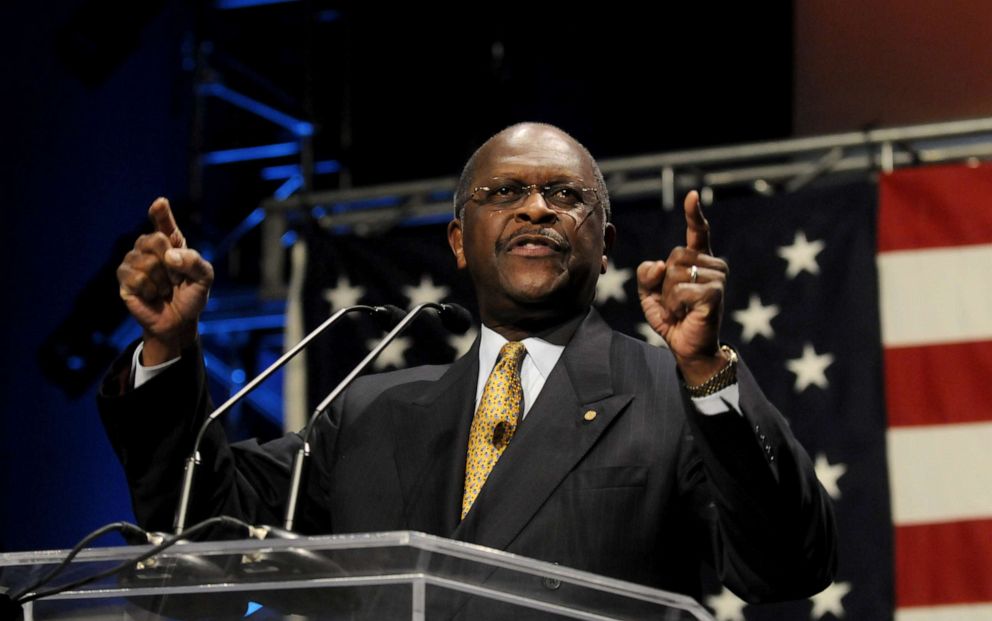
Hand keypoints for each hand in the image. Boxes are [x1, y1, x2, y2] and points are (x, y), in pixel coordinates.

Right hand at [117, 198, 213, 364]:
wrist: (179, 322)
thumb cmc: (191, 296)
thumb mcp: (204, 278)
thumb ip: (195, 261)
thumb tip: (170, 256)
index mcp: (171, 243)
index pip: (164, 223)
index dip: (161, 212)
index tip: (160, 203)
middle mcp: (149, 248)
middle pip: (154, 239)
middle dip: (171, 263)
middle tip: (177, 279)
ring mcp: (134, 262)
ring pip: (146, 262)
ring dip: (161, 280)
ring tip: (164, 289)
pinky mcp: (124, 279)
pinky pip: (136, 278)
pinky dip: (150, 290)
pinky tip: (152, 295)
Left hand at [637, 191, 729, 383]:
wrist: (688, 347)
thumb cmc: (673, 318)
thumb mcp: (650, 294)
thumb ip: (647, 275)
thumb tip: (659, 264)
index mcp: (698, 261)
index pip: (698, 233)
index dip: (694, 214)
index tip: (692, 196)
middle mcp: (712, 265)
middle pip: (673, 255)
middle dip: (663, 281)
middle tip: (674, 301)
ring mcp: (717, 278)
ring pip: (675, 273)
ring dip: (668, 295)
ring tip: (680, 309)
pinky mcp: (714, 293)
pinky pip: (680, 290)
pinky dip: (674, 305)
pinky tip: (684, 315)